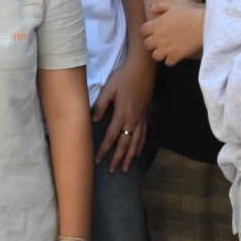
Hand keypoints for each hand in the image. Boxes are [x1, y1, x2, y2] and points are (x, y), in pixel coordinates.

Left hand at [94, 55, 151, 173]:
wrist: (143, 69)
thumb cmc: (124, 77)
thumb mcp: (109, 89)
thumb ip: (101, 105)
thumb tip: (94, 119)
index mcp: (122, 114)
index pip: (111, 136)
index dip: (104, 149)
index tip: (99, 160)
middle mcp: (133, 119)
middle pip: (125, 144)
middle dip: (117, 158)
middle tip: (112, 170)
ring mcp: (141, 118)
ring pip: (135, 142)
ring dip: (130, 156)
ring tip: (125, 168)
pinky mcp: (146, 115)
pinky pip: (143, 134)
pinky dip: (140, 146)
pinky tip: (138, 153)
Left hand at [143, 1, 204, 65]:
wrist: (204, 25)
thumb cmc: (189, 13)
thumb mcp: (173, 6)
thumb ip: (160, 6)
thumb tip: (151, 8)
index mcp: (156, 25)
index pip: (143, 31)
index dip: (148, 31)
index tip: (154, 30)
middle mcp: (158, 38)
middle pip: (147, 45)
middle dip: (152, 43)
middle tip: (160, 40)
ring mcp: (166, 48)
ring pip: (155, 56)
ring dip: (160, 53)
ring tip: (166, 49)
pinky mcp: (176, 56)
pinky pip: (168, 62)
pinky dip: (171, 59)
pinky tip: (176, 53)